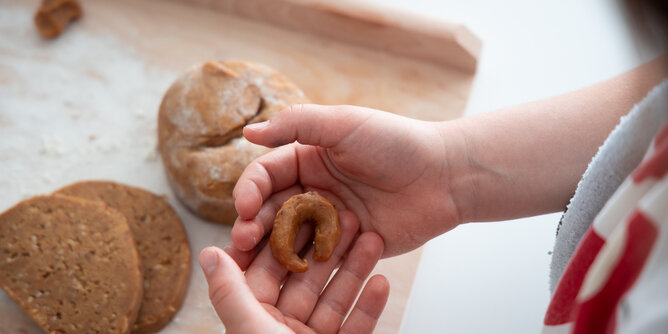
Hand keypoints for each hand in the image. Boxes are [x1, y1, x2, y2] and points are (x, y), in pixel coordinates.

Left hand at [199, 210, 389, 333]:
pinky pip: (356, 327)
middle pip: (309, 280)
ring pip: (335, 299)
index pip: (270, 271)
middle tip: (350, 218)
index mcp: (254, 321)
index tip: (305, 209)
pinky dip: (369, 307)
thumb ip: (231, 293)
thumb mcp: (251, 333)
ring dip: (355, 271)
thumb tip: (209, 253)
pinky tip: (383, 282)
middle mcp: (281, 330)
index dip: (289, 238)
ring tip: (374, 241)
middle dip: (330, 249)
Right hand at [232, 104, 467, 256]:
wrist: (445, 176)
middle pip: (270, 210)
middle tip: (243, 240)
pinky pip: (317, 257)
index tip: (245, 206)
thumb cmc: (396, 143)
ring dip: (269, 248)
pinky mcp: (346, 247)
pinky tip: (290, 272)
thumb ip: (296, 125)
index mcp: (307, 159)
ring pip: (288, 236)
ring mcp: (328, 220)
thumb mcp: (343, 123)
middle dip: (253, 224)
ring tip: (253, 262)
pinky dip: (301, 263)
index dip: (250, 190)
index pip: (266, 175)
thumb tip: (248, 132)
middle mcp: (313, 190)